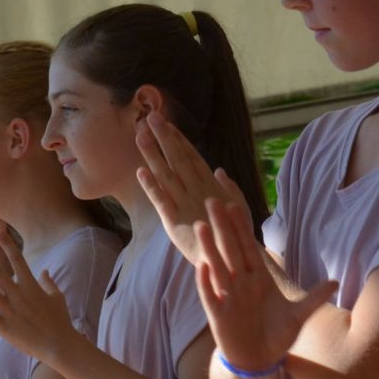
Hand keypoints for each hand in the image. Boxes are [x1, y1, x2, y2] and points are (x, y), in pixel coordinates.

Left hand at [0, 228, 79, 363]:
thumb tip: (44, 271)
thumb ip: (49, 283)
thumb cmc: (61, 321)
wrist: (59, 346)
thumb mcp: (58, 298)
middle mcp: (18, 295)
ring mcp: (9, 310)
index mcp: (32, 286)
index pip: (17, 260)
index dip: (7, 244)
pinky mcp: (3, 326)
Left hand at [136, 113, 251, 265]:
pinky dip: (150, 186)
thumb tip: (219, 170)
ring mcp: (185, 205)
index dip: (179, 139)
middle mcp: (198, 191)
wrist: (234, 261)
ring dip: (152, 155)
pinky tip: (139, 171)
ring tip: (140, 136)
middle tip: (150, 118)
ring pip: (166, 175)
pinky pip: (160, 201)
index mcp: (212, 186)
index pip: (193, 157)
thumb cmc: (237, 234)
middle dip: (164, 138)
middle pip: (178, 159)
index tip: (167, 123)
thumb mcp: (239, 207)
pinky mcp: (174, 223)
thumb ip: (229, 187)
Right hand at [194, 197, 334, 374]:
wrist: (261, 361)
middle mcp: (241, 283)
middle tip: (212, 201)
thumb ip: (314, 298)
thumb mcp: (299, 316)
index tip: (234, 204)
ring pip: (217, 267)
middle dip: (222, 227)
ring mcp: (228, 297)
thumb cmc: (278, 336)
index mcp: (259, 278)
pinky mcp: (218, 315)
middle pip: (230, 250)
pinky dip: (206, 282)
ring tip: (201, 225)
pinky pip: (210, 295)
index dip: (241, 227)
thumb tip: (336, 283)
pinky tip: (201, 266)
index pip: (248, 247)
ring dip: (209, 247)